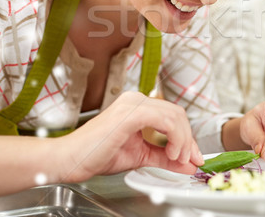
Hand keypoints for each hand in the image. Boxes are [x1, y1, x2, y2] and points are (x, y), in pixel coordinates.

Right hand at [58, 92, 203, 181]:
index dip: (188, 137)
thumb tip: (187, 165)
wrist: (70, 159)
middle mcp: (136, 100)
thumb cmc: (97, 154)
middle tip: (190, 160)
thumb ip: (164, 158)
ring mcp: (133, 103)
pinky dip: (174, 137)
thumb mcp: (140, 156)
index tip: (194, 157)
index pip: (173, 115)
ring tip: (178, 159)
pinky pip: (165, 120)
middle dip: (189, 139)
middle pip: (178, 114)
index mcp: (138, 106)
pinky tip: (171, 152)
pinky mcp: (130, 113)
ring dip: (183, 140)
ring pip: (175, 116)